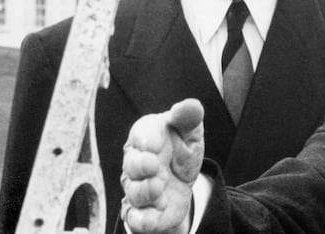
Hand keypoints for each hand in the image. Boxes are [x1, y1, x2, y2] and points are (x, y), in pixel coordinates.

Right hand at [121, 98, 204, 233]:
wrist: (182, 181)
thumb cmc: (180, 151)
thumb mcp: (190, 133)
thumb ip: (189, 118)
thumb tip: (191, 105)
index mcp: (147, 137)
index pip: (141, 133)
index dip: (147, 138)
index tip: (156, 143)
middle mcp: (137, 163)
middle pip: (132, 164)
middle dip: (141, 165)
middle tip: (154, 165)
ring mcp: (138, 188)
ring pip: (135, 192)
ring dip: (146, 190)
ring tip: (160, 186)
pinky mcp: (142, 212)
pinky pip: (137, 218)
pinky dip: (144, 218)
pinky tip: (155, 214)